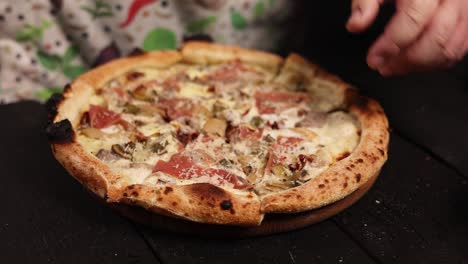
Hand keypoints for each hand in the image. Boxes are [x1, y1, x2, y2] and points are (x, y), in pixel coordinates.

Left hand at [347, 0, 467, 75]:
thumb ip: (365, 3)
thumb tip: (355, 25)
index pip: (413, 20)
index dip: (391, 44)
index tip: (373, 59)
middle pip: (435, 39)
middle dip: (405, 61)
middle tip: (383, 67)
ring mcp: (463, 11)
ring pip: (449, 49)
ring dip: (419, 66)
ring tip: (395, 66)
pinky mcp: (466, 22)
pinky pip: (458, 49)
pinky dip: (435, 62)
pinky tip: (413, 62)